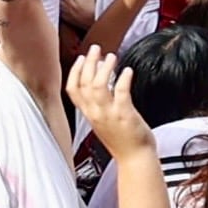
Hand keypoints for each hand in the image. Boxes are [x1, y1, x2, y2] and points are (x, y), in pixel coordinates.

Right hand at [65, 45, 153, 160]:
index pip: (72, 90)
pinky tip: (127, 71)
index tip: (80, 58)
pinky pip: (120, 93)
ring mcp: (109, 115)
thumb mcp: (102, 122)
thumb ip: (98, 105)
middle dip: (88, 63)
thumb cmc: (122, 141)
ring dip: (104, 68)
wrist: (134, 159)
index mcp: (89, 114)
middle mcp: (95, 113)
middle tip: (95, 49)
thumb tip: (100, 86)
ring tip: (111, 57)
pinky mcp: (124, 116)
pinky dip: (122, 79)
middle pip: (84, 83)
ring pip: (98, 86)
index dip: (75, 72)